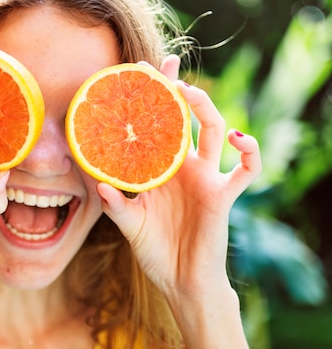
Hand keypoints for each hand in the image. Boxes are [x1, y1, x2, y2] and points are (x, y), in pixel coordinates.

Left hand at [97, 55, 260, 319]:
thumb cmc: (155, 252)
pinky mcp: (223, 195)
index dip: (151, 102)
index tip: (138, 74)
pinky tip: (239, 137)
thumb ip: (116, 205)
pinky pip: (246, 169)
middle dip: (176, 90)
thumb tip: (98, 185)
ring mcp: (206, 178)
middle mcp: (184, 168)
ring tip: (187, 91)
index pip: (156, 127)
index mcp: (160, 171)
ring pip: (214, 131)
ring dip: (205, 108)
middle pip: (184, 118)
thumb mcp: (130, 225)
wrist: (181, 282)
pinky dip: (250, 151)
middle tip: (164, 66)